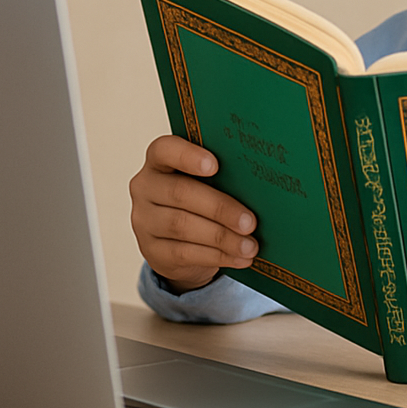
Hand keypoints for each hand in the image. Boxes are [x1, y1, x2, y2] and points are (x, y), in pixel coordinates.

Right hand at [129, 135, 257, 292]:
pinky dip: (217, 256)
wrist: (178, 238)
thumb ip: (224, 174)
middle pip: (180, 193)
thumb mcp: (208, 181)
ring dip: (222, 237)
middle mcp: (146, 188)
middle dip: (220, 208)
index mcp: (160, 161)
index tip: (215, 165)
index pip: (164, 150)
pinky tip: (241, 258)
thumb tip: (262, 182)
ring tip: (250, 245)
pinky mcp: (152, 251)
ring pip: (182, 226)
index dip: (187, 156)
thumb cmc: (201, 198)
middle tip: (250, 222)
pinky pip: (184, 253)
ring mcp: (144, 220)